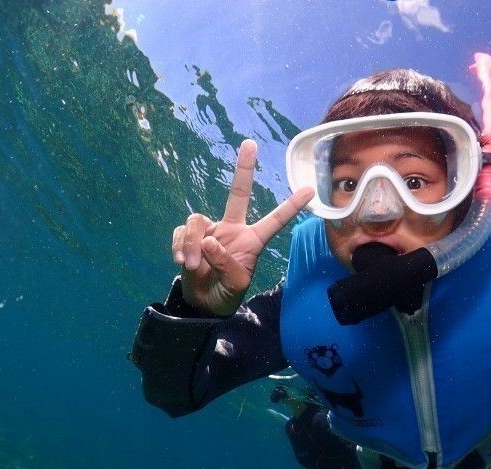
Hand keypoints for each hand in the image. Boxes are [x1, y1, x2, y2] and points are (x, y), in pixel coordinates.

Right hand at [172, 139, 313, 315]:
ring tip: (192, 265)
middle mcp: (232, 229)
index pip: (274, 221)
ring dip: (192, 244)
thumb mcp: (234, 285)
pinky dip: (180, 247)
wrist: (201, 304)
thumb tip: (209, 240)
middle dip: (244, 169)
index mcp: (251, 241)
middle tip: (250, 143)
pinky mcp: (189, 237)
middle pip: (238, 194)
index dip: (291, 206)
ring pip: (198, 221)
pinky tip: (183, 262)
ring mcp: (209, 231)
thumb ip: (226, 263)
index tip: (310, 189)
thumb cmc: (225, 294)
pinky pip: (182, 232)